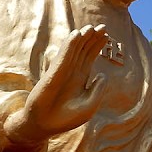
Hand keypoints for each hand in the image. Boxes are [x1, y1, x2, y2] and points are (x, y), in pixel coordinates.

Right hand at [5, 25, 110, 143]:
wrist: (45, 125)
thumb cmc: (66, 118)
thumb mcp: (89, 105)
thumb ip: (98, 90)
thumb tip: (103, 75)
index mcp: (80, 78)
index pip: (89, 57)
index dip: (97, 45)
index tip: (106, 35)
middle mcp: (71, 72)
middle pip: (83, 50)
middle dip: (92, 38)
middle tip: (103, 26)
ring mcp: (62, 72)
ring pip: (74, 51)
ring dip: (82, 38)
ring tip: (91, 28)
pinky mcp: (53, 74)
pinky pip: (64, 57)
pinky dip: (70, 46)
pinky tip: (76, 35)